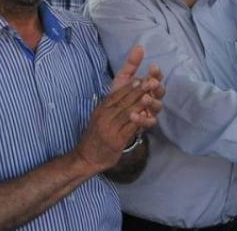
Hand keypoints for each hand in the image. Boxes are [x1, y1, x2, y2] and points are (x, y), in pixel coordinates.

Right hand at [73, 46, 162, 172]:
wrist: (86, 157)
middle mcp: (104, 117)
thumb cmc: (96, 136)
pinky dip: (138, 121)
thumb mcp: (101, 117)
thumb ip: (112, 106)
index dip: (129, 87)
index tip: (141, 78)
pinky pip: (129, 129)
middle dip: (137, 91)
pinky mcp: (115, 141)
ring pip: (126, 113)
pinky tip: (147, 116)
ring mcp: (109, 129)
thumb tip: (126, 93)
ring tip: (149, 96)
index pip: (116, 95)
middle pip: (122, 101)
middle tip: (150, 82)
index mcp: (101, 109)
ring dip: (139, 104)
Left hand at [110, 46, 164, 125]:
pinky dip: (142, 119)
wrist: (110, 116)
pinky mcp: (146, 123)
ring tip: (144, 99)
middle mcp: (153, 97)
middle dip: (156, 87)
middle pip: (160, 91)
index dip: (156, 73)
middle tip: (151, 83)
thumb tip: (139, 46)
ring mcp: (151, 111)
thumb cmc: (120, 94)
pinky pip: (149, 122)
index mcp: (149, 85)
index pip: (157, 77)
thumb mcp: (123, 77)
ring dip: (151, 102)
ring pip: (157, 106)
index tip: (153, 67)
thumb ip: (132, 63)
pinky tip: (133, 115)